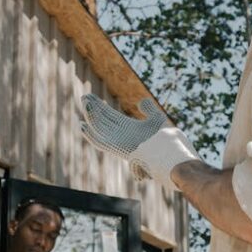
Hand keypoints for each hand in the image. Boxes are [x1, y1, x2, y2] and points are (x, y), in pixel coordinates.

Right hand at [80, 95, 199, 190]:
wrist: (169, 154)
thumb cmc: (166, 140)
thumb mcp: (156, 120)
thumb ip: (148, 110)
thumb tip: (141, 101)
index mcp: (128, 128)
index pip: (109, 116)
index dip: (100, 107)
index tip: (91, 97)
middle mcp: (121, 136)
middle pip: (102, 120)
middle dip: (93, 109)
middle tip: (84, 97)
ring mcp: (119, 142)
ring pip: (99, 128)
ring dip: (90, 116)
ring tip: (84, 103)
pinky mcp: (118, 149)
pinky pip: (101, 143)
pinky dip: (90, 135)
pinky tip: (82, 125)